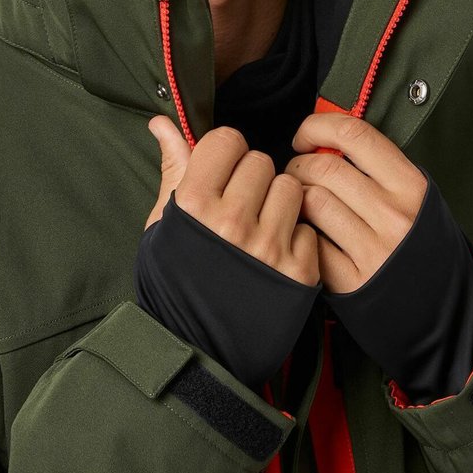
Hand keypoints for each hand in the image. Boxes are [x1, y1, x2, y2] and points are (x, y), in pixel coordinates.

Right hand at [145, 117, 318, 286]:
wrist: (197, 351)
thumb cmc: (174, 283)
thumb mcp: (163, 224)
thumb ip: (174, 167)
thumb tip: (163, 121)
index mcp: (193, 204)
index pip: (227, 140)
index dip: (225, 152)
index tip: (222, 171)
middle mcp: (231, 222)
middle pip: (261, 161)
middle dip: (252, 178)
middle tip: (240, 206)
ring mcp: (267, 248)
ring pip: (291, 187)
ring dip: (278, 202)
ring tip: (261, 226)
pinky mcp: (298, 272)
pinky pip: (308, 227)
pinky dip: (296, 238)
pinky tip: (275, 255)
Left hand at [285, 113, 427, 292]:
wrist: (448, 310)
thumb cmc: (425, 247)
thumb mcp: (417, 197)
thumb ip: (379, 167)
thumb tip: (328, 140)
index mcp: (410, 187)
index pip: (355, 135)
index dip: (319, 127)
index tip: (307, 135)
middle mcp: (393, 216)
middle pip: (325, 167)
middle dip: (299, 163)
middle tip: (298, 171)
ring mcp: (372, 250)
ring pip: (312, 201)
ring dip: (296, 195)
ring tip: (301, 201)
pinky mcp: (352, 283)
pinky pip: (310, 242)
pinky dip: (301, 231)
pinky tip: (308, 231)